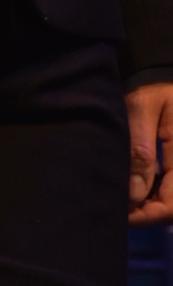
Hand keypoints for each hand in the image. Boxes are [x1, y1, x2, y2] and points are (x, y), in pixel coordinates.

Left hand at [127, 82, 172, 221]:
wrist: (160, 69)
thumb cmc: (151, 83)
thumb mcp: (141, 108)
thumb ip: (139, 150)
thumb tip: (134, 194)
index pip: (172, 206)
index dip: (148, 216)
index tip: (121, 214)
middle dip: (148, 213)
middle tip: (118, 207)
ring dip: (152, 203)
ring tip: (124, 198)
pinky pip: (172, 185)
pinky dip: (156, 191)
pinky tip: (137, 185)